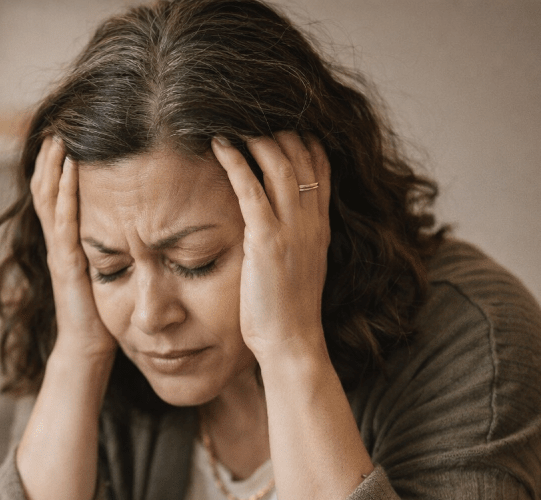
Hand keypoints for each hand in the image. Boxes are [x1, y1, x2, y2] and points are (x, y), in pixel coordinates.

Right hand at [31, 136, 116, 360]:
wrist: (88, 348)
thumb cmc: (102, 313)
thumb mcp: (108, 269)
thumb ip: (111, 246)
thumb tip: (130, 222)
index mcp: (67, 241)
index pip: (56, 193)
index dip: (57, 164)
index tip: (66, 133)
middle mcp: (57, 241)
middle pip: (45, 189)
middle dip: (51, 156)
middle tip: (58, 124)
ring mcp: (59, 251)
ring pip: (48, 200)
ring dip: (53, 167)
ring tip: (58, 137)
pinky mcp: (66, 263)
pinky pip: (63, 222)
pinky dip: (64, 195)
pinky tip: (69, 172)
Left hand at [210, 132, 331, 363]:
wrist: (293, 343)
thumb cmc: (287, 314)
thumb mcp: (298, 269)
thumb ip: (292, 242)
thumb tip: (271, 227)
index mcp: (320, 227)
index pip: (320, 168)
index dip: (303, 140)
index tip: (282, 124)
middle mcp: (311, 222)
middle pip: (301, 157)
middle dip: (278, 130)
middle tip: (250, 115)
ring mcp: (292, 229)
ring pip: (279, 166)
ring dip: (256, 138)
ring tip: (233, 122)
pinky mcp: (267, 240)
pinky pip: (251, 190)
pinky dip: (235, 162)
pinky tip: (219, 145)